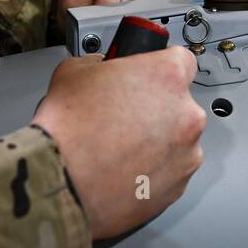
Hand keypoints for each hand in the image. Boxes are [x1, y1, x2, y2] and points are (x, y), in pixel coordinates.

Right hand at [33, 48, 205, 240]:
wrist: (61, 183)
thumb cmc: (67, 131)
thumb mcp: (73, 72)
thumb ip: (98, 64)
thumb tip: (101, 69)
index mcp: (168, 77)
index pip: (182, 60)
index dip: (159, 68)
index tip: (147, 77)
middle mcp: (187, 115)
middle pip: (179, 104)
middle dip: (155, 109)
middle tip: (123, 117)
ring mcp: (186, 155)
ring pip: (177, 141)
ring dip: (155, 143)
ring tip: (118, 148)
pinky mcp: (178, 188)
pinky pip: (170, 172)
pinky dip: (152, 171)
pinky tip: (123, 169)